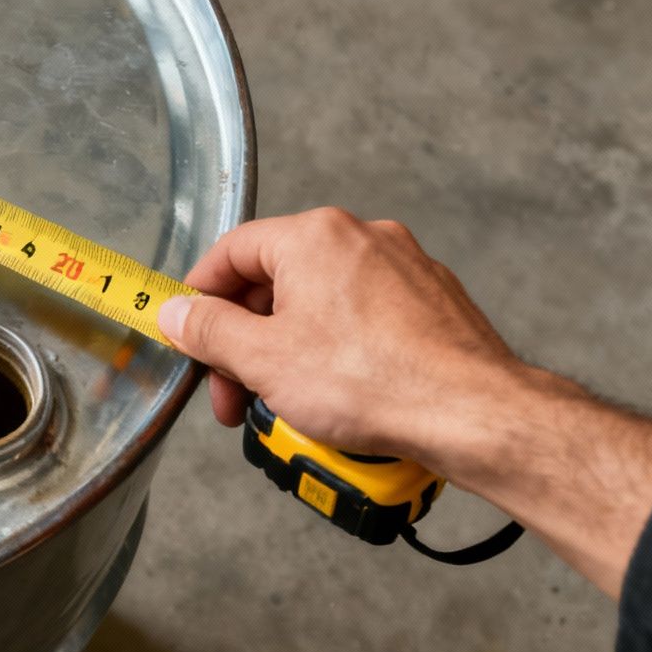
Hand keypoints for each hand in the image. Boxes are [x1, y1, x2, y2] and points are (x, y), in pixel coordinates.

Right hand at [157, 207, 529, 462]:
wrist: (474, 415)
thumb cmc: (375, 382)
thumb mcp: (262, 359)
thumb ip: (207, 330)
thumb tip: (177, 314)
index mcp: (315, 235)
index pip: (232, 251)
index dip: (200, 296)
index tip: (188, 332)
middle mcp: (363, 238)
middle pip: (278, 280)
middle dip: (247, 341)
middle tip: (233, 391)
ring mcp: (406, 268)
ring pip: (322, 303)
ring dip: (290, 350)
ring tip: (287, 402)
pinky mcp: (435, 304)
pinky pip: (366, 320)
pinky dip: (339, 352)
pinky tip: (339, 397)